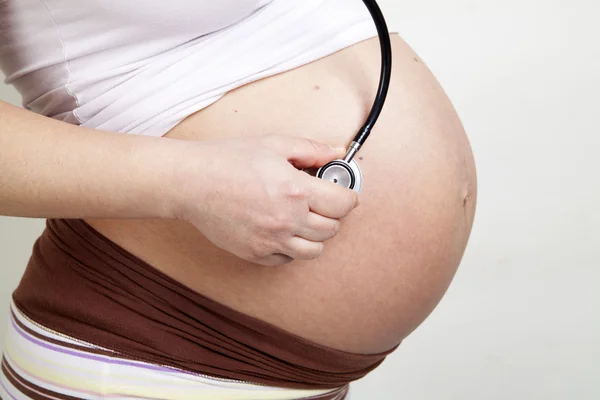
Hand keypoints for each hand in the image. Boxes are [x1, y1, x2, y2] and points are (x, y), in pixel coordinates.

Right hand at [173, 135, 359, 265]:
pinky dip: (290, 247)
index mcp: (296, 191)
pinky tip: (279, 229)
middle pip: (332, 229)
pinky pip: (287, 259)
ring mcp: (271, 241)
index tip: (340, 192)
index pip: (343, 205)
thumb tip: (337, 152)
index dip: (347, 196)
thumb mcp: (274, 144)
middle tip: (319, 202)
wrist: (191, 182)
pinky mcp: (255, 254)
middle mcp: (287, 220)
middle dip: (331, 214)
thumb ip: (311, 150)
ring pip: (314, 251)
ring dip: (314, 236)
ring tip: (301, 218)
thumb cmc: (229, 160)